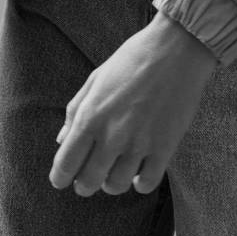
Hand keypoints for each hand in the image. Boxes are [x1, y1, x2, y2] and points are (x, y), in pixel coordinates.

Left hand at [50, 11, 217, 196]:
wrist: (176, 50)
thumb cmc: (132, 59)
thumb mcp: (96, 79)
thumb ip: (75, 110)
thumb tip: (61, 140)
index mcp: (90, 116)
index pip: (66, 163)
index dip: (60, 178)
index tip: (61, 180)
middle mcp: (112, 135)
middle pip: (89, 181)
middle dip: (83, 186)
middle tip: (86, 182)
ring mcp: (139, 143)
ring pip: (117, 185)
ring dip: (111, 184)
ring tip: (114, 175)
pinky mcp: (165, 147)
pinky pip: (148, 182)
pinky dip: (140, 184)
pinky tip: (138, 175)